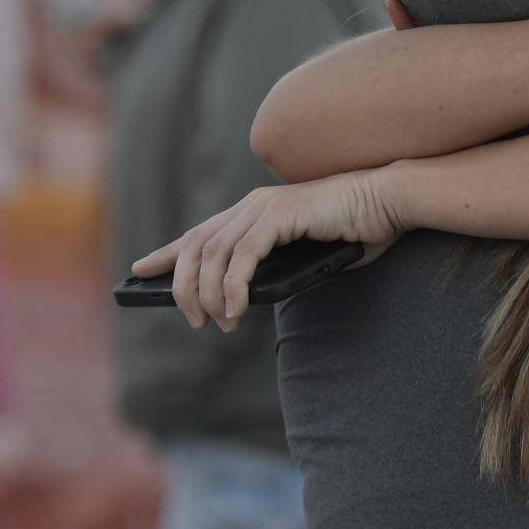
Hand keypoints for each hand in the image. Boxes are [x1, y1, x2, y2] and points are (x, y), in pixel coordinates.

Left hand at [131, 168, 404, 331]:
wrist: (388, 204)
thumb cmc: (357, 232)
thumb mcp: (308, 257)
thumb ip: (278, 271)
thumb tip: (245, 301)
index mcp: (256, 211)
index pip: (199, 233)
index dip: (167, 253)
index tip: (140, 271)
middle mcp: (253, 206)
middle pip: (196, 246)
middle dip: (183, 287)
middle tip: (193, 320)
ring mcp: (264, 207)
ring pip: (213, 254)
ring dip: (209, 295)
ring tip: (217, 324)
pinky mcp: (280, 215)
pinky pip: (242, 256)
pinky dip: (232, 286)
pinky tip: (235, 310)